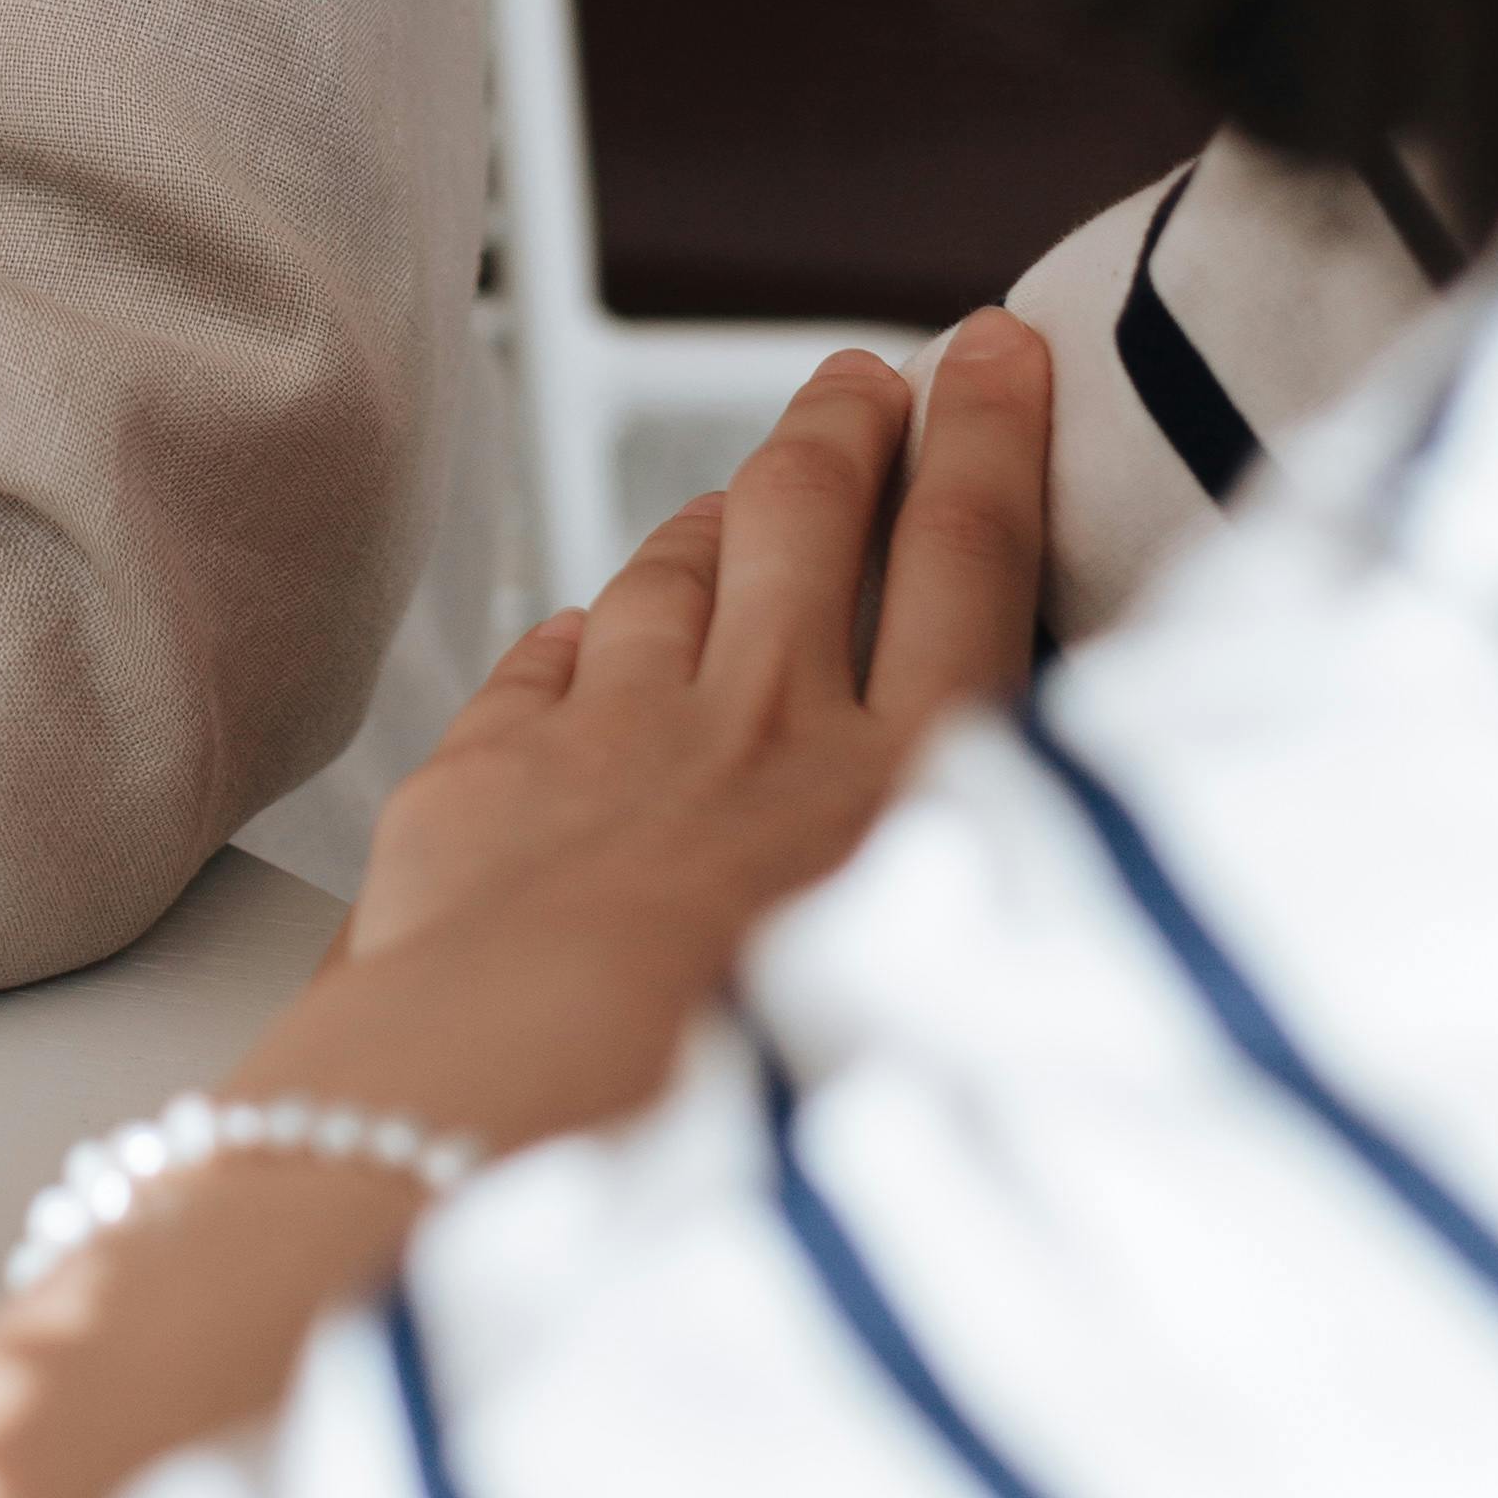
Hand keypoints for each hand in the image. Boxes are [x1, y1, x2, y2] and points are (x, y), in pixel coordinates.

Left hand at [255, 307, 1048, 1158]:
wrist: (525, 1148)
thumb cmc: (745, 1133)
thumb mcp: (935, 1025)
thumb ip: (965, 906)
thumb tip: (1003, 858)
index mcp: (900, 791)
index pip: (965, 563)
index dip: (988, 441)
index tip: (999, 348)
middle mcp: (765, 735)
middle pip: (813, 523)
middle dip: (846, 426)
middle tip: (867, 373)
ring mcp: (619, 738)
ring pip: (677, 574)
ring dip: (720, 512)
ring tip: (750, 481)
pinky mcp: (494, 770)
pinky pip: (550, 659)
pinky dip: (582, 633)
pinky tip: (590, 626)